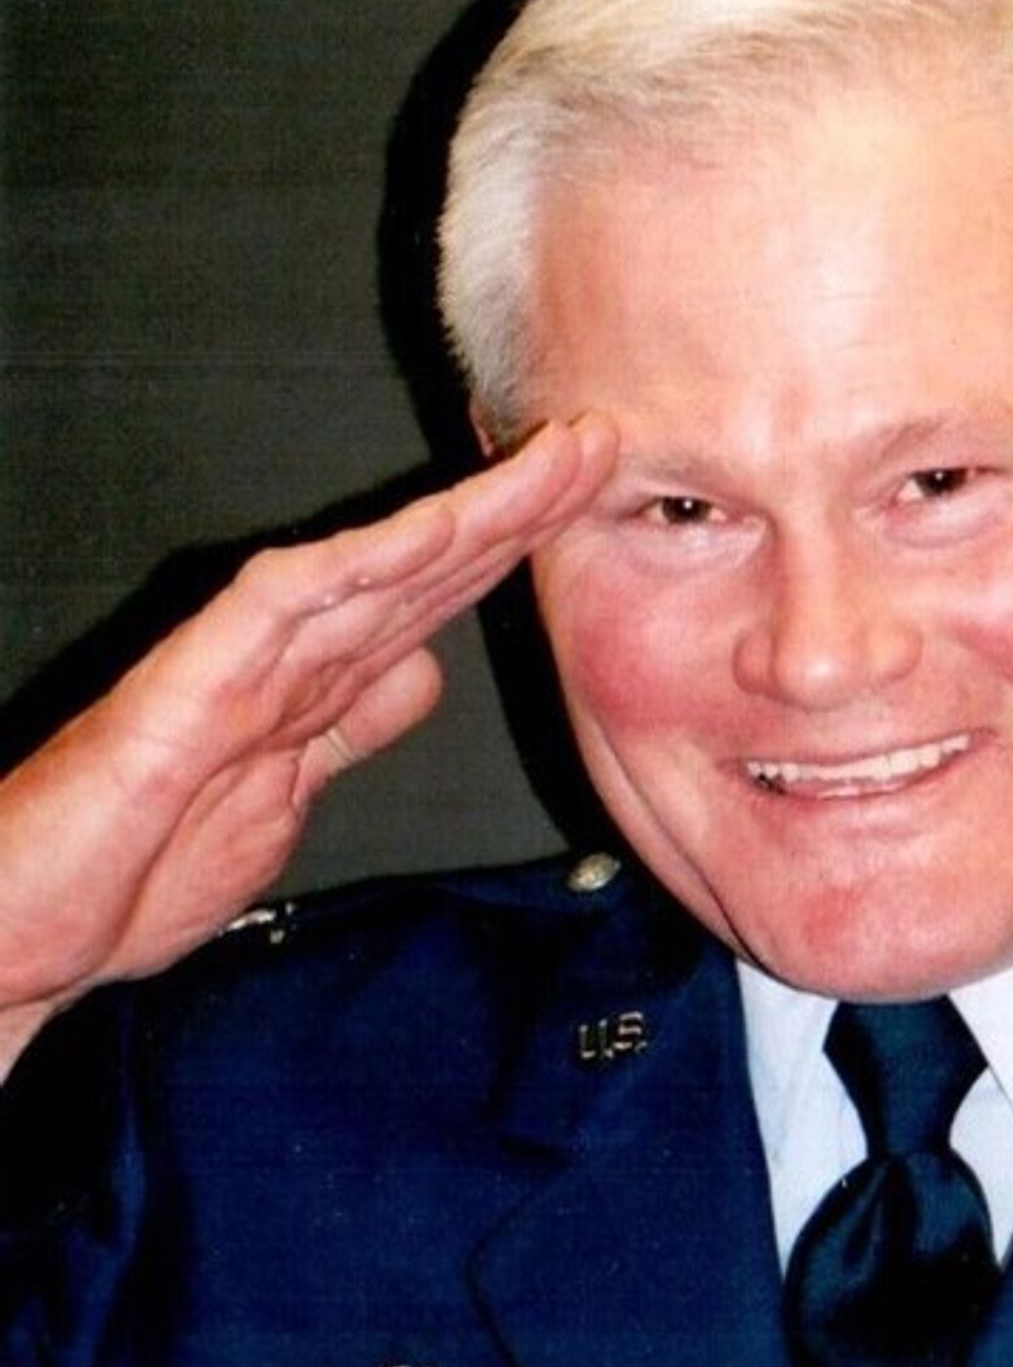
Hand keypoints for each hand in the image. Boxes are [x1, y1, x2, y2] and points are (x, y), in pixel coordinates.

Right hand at [0, 413, 616, 1069]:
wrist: (30, 923)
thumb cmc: (138, 866)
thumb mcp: (288, 799)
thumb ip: (352, 728)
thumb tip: (421, 673)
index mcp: (317, 685)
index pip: (434, 598)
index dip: (513, 549)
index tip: (589, 506)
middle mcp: (290, 657)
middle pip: (427, 565)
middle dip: (519, 508)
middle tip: (601, 443)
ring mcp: (244, 664)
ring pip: (378, 563)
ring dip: (472, 513)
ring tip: (552, 462)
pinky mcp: (194, 683)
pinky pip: (288, 605)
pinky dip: (362, 564)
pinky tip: (434, 529)